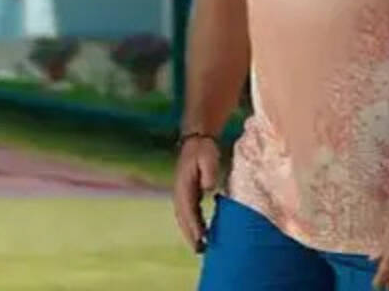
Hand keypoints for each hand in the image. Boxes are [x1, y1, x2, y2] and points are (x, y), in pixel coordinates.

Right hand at [172, 135, 219, 252]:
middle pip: (182, 217)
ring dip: (189, 231)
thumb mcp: (208, 156)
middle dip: (189, 234)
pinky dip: (193, 224)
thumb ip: (209, 172)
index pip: (188, 209)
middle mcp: (180, 190)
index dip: (193, 225)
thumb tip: (209, 188)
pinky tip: (202, 233)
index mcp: (183, 184)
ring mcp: (182, 191)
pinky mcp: (187, 192)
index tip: (201, 239)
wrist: (197, 138)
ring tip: (200, 247)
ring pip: (184, 216)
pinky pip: (188, 212)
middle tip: (199, 250)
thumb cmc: (204, 148)